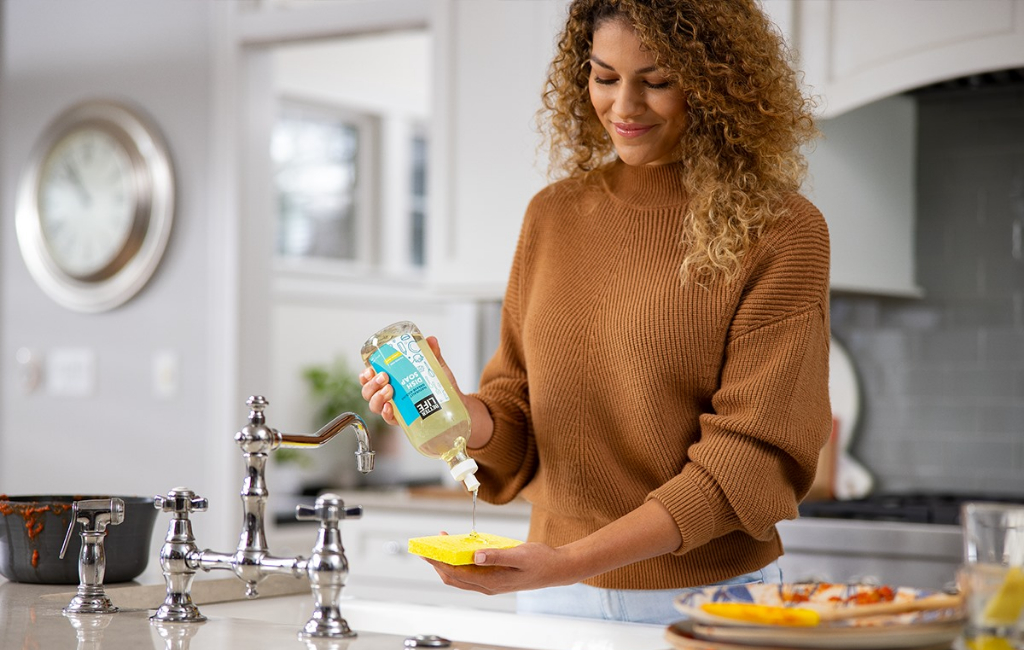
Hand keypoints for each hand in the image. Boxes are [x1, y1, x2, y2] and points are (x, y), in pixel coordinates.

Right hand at [358, 336, 461, 426]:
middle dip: (371, 384)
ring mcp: (396, 408)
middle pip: (368, 392)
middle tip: (384, 377)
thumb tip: (431, 340)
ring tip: (389, 390)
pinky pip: (389, 419)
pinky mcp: (404, 420)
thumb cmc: (441, 385)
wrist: (456, 402)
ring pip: (375, 405)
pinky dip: (386, 414)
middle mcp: (390, 395)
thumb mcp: (436, 367)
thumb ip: (432, 353)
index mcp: (392, 380)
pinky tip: (389, 408)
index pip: (370, 378)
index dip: (365, 375)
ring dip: (377, 397)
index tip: (369, 370)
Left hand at [422, 542, 579, 594]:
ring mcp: (490, 583)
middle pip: (453, 577)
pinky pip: (470, 573)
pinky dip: (460, 562)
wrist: (556, 569)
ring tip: (441, 545)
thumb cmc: (541, 561)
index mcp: (491, 582)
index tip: (427, 551)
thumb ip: (497, 555)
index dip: (438, 563)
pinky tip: (461, 549)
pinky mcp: (494, 578)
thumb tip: (475, 555)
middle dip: (438, 563)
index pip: (456, 574)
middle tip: (428, 547)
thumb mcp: (520, 555)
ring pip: (460, 576)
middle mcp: (488, 586)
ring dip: (448, 562)